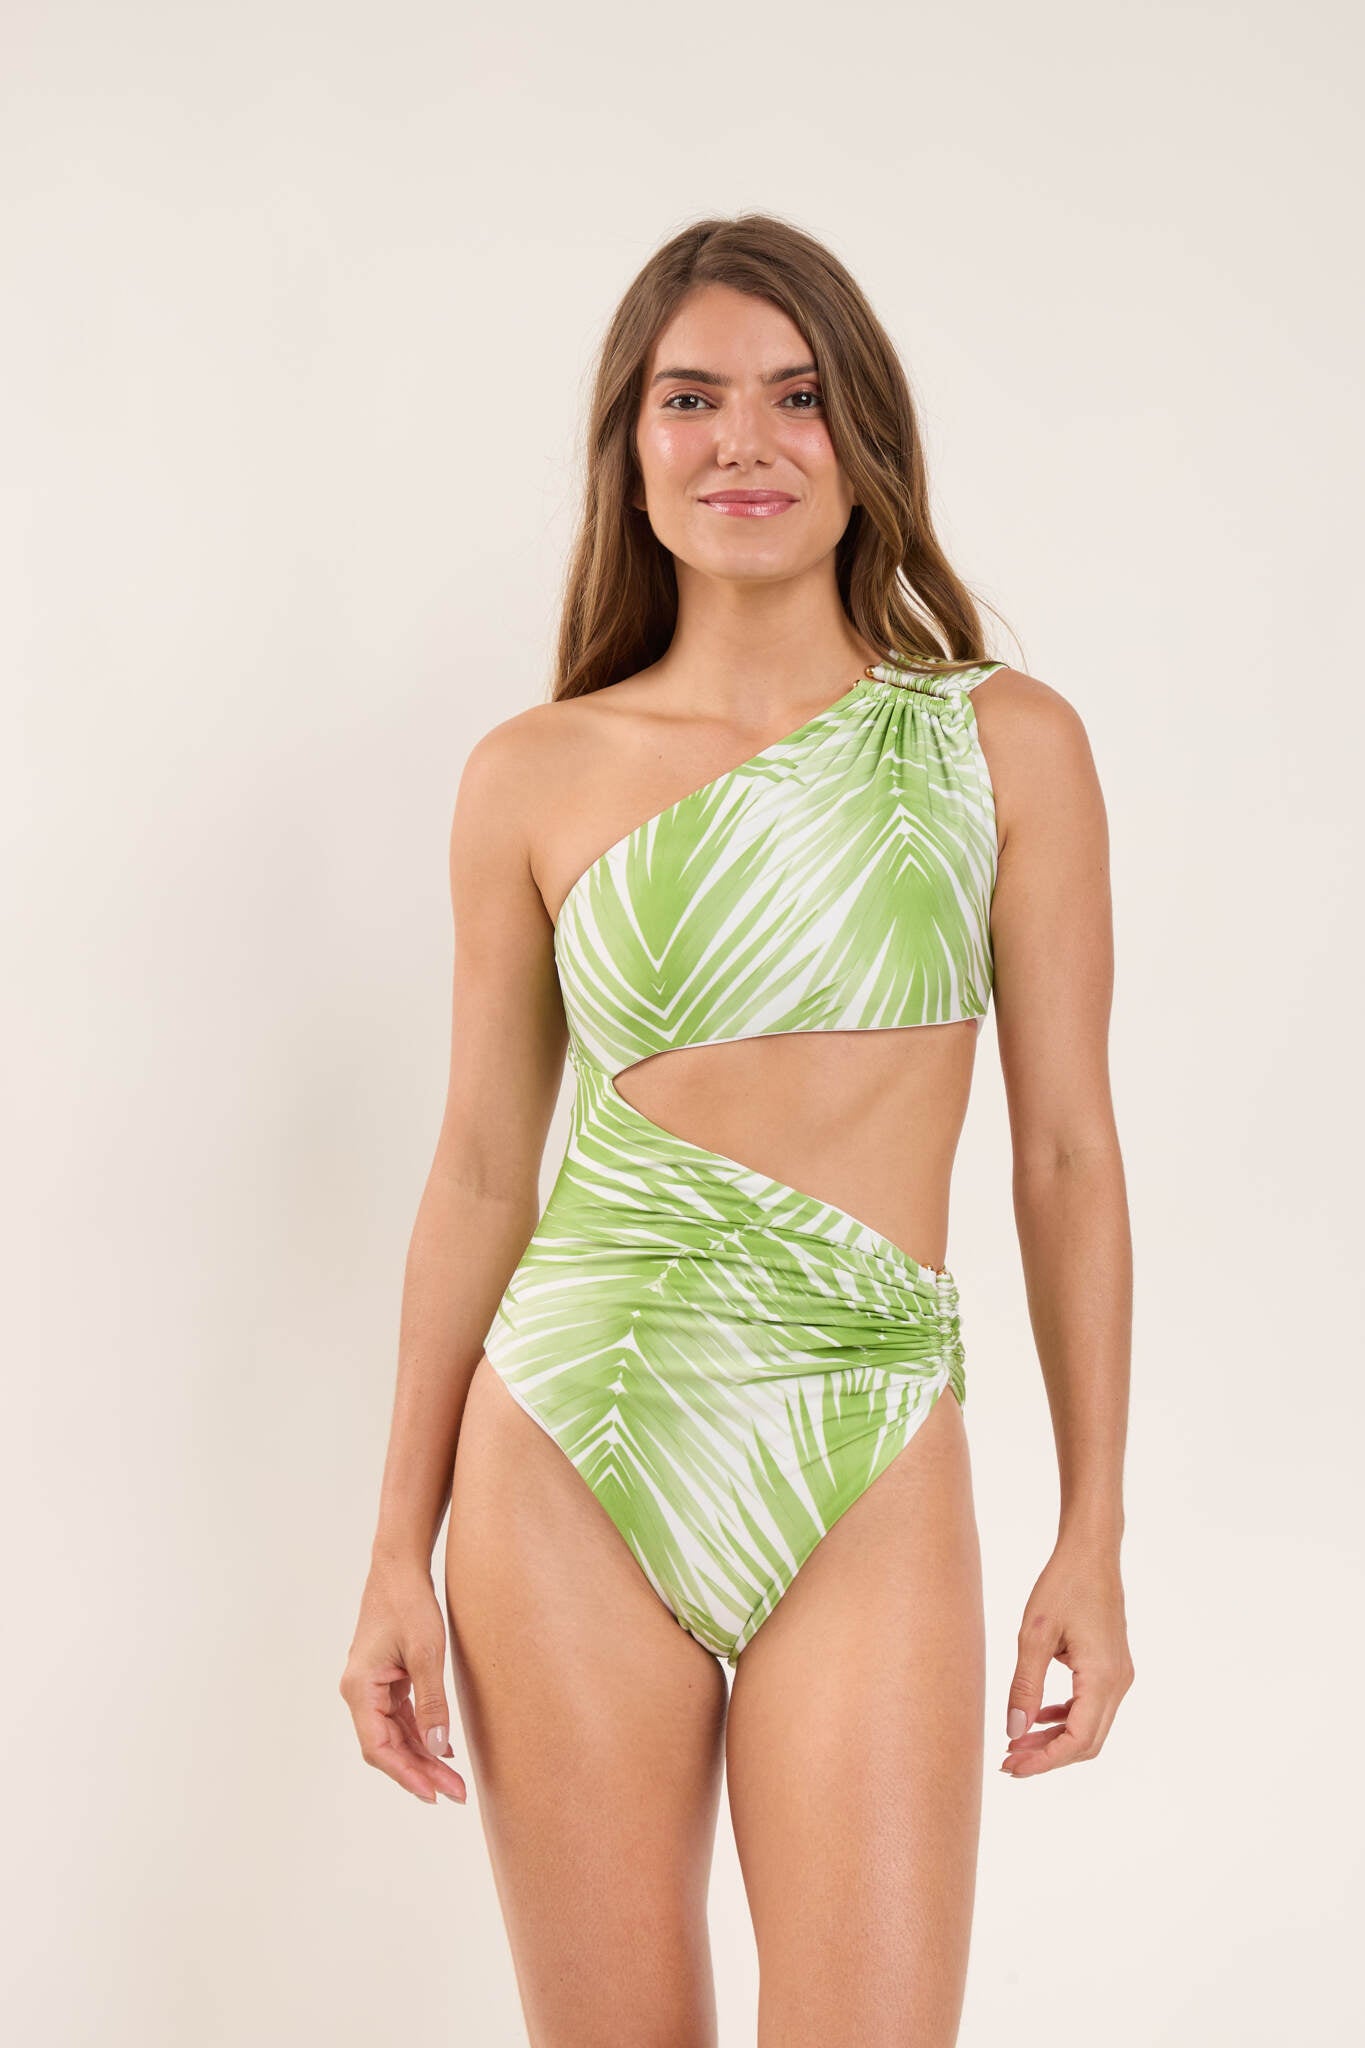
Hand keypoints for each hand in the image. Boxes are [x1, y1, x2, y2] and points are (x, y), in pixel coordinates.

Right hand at [339, 1560, 467, 1804]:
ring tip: (453, 1780)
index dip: (406, 1774)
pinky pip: (400, 1718)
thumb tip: (440, 1750)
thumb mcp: (426, 1653)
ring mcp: (371, 1687)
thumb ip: (431, 1704)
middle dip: (420, 1771)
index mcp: (360, 1688)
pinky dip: (421, 1735)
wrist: (399, 1567)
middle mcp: (359, 1692)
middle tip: (455, 1794)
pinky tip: (444, 1749)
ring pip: (394, 1735)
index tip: (434, 1794)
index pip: (378, 1747)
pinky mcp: (385, 1680)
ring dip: (422, 1757)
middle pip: (387, 1746)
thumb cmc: (410, 1604)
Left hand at [1000, 1537, 1133, 1778]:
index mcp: (1102, 1677)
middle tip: (1008, 1762)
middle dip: (1047, 1756)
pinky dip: (1064, 1717)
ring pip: (1089, 1726)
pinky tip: (1038, 1717)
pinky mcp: (1112, 1667)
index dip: (1045, 1761)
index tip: (1011, 1767)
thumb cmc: (1063, 1584)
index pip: (1077, 1740)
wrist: (1092, 1552)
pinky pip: (1090, 1706)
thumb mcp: (1034, 1635)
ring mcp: (1119, 1675)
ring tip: (1016, 1743)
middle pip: (1086, 1741)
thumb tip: (1014, 1732)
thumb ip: (1025, 1686)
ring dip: (1055, 1739)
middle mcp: (1118, 1683)